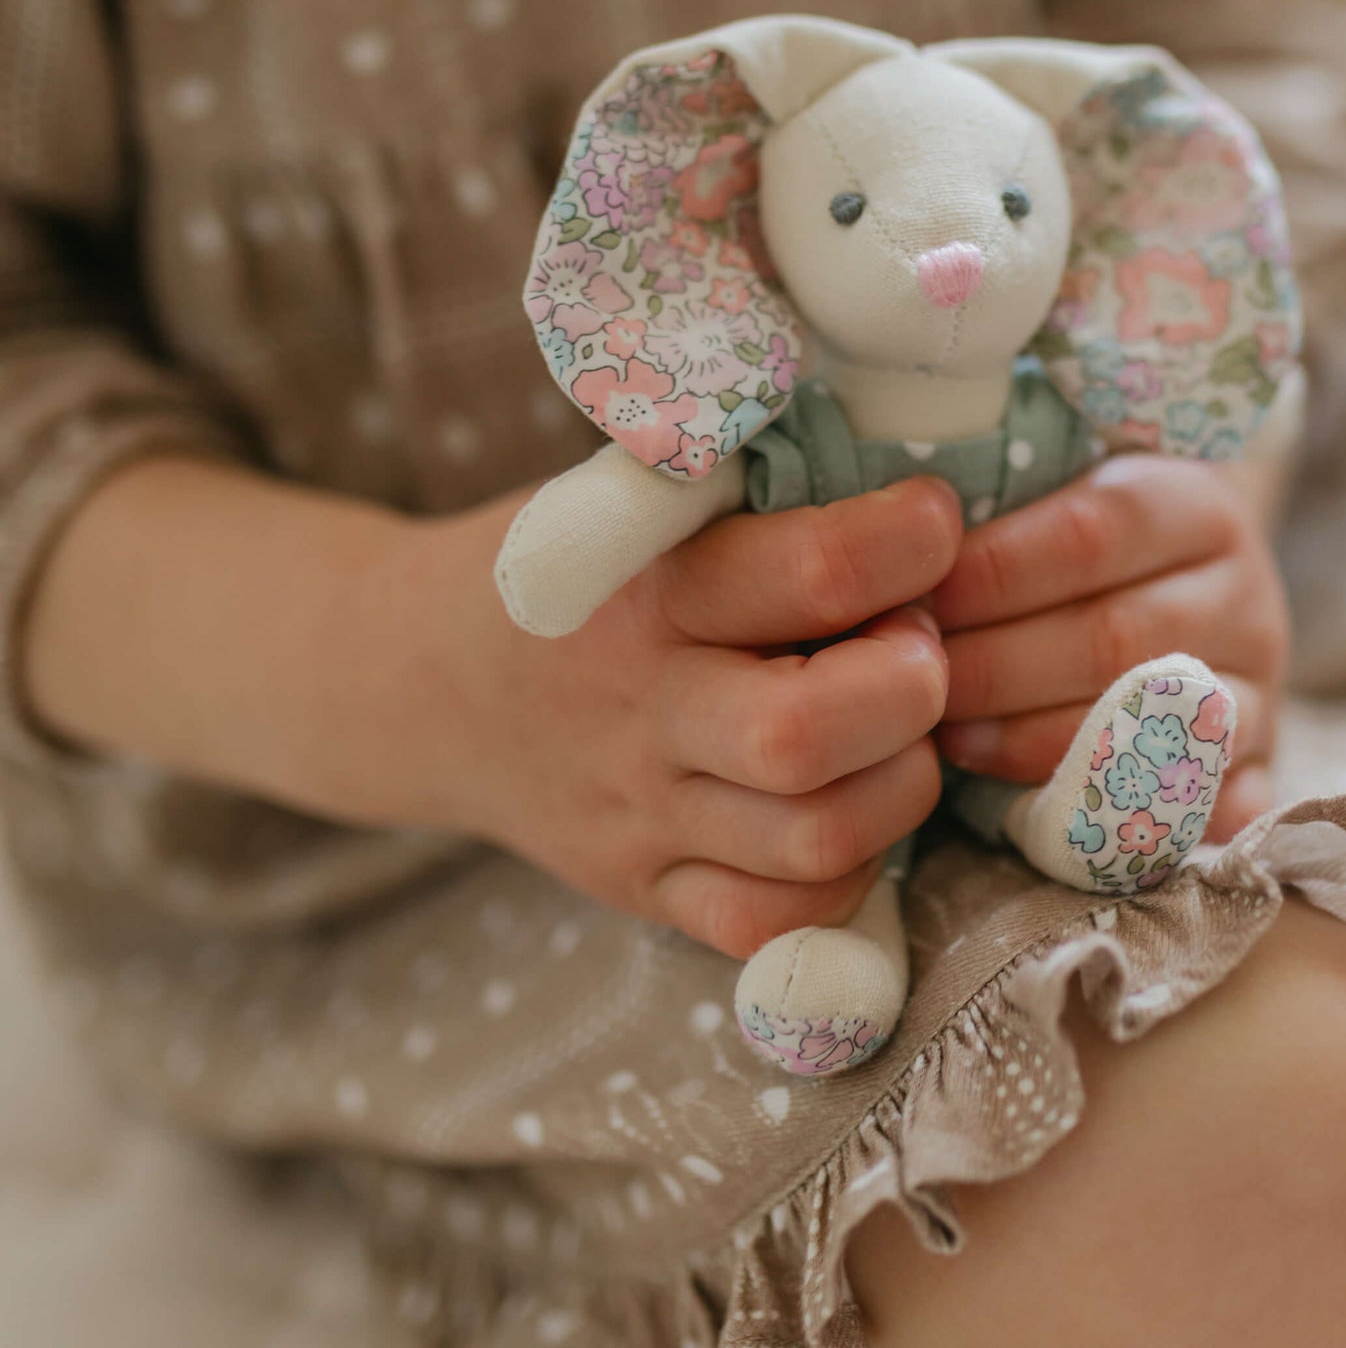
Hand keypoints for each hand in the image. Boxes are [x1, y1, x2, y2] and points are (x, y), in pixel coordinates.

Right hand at [24, 457, 962, 959]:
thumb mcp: (628, 494)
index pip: (811, 568)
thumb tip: (919, 424)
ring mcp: (639, 814)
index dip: (911, 540)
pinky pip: (771, 923)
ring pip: (812, 842)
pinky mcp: (643, 889)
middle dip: (910, 685)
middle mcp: (639, 708)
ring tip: (900, 731)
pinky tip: (846, 811)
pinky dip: (838, 880)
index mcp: (647, 585)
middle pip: (811, 733)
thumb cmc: (564, 564)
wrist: (410, 680)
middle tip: (925, 644)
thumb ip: (748, 479)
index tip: (935, 517)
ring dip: (899, 786)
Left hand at [930, 456, 1288, 834]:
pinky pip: (1188, 812)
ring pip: (1144, 726)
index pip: (1091, 532)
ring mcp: (1256, 692)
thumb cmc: (1087, 551)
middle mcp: (1245, 598)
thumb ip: (1007, 514)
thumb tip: (901, 541)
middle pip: (1113, 636)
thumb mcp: (1067, 498)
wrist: (1185, 602)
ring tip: (947, 740)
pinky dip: (1111, 819)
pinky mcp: (1254, 774)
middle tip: (912, 685)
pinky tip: (1027, 811)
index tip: (915, 598)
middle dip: (996, 666)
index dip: (993, 570)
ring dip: (1028, 741)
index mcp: (1197, 507)